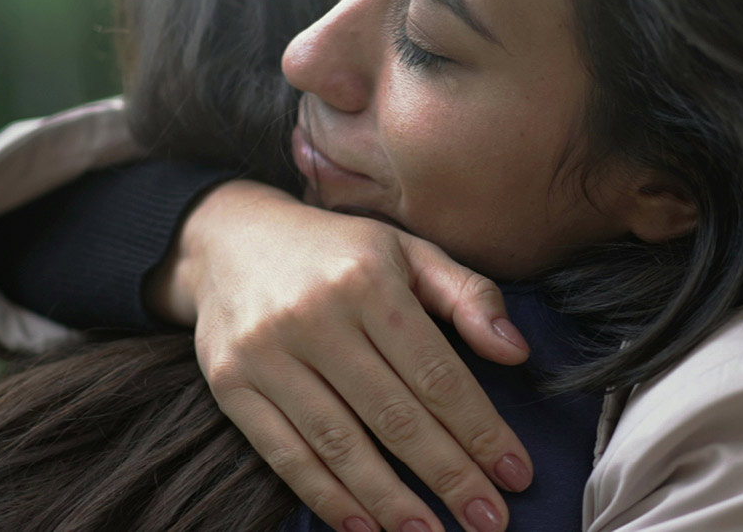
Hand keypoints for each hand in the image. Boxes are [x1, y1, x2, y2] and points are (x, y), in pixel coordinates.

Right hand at [149, 180, 532, 531]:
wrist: (226, 238)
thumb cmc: (332, 252)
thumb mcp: (405, 251)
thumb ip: (467, 295)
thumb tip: (516, 351)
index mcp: (367, 280)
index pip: (436, 372)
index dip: (480, 430)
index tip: (515, 473)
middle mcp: (314, 316)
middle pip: (394, 415)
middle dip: (448, 476)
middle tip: (488, 520)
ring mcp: (266, 353)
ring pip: (340, 443)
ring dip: (390, 501)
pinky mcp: (231, 384)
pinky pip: (285, 454)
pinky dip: (327, 497)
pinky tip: (364, 526)